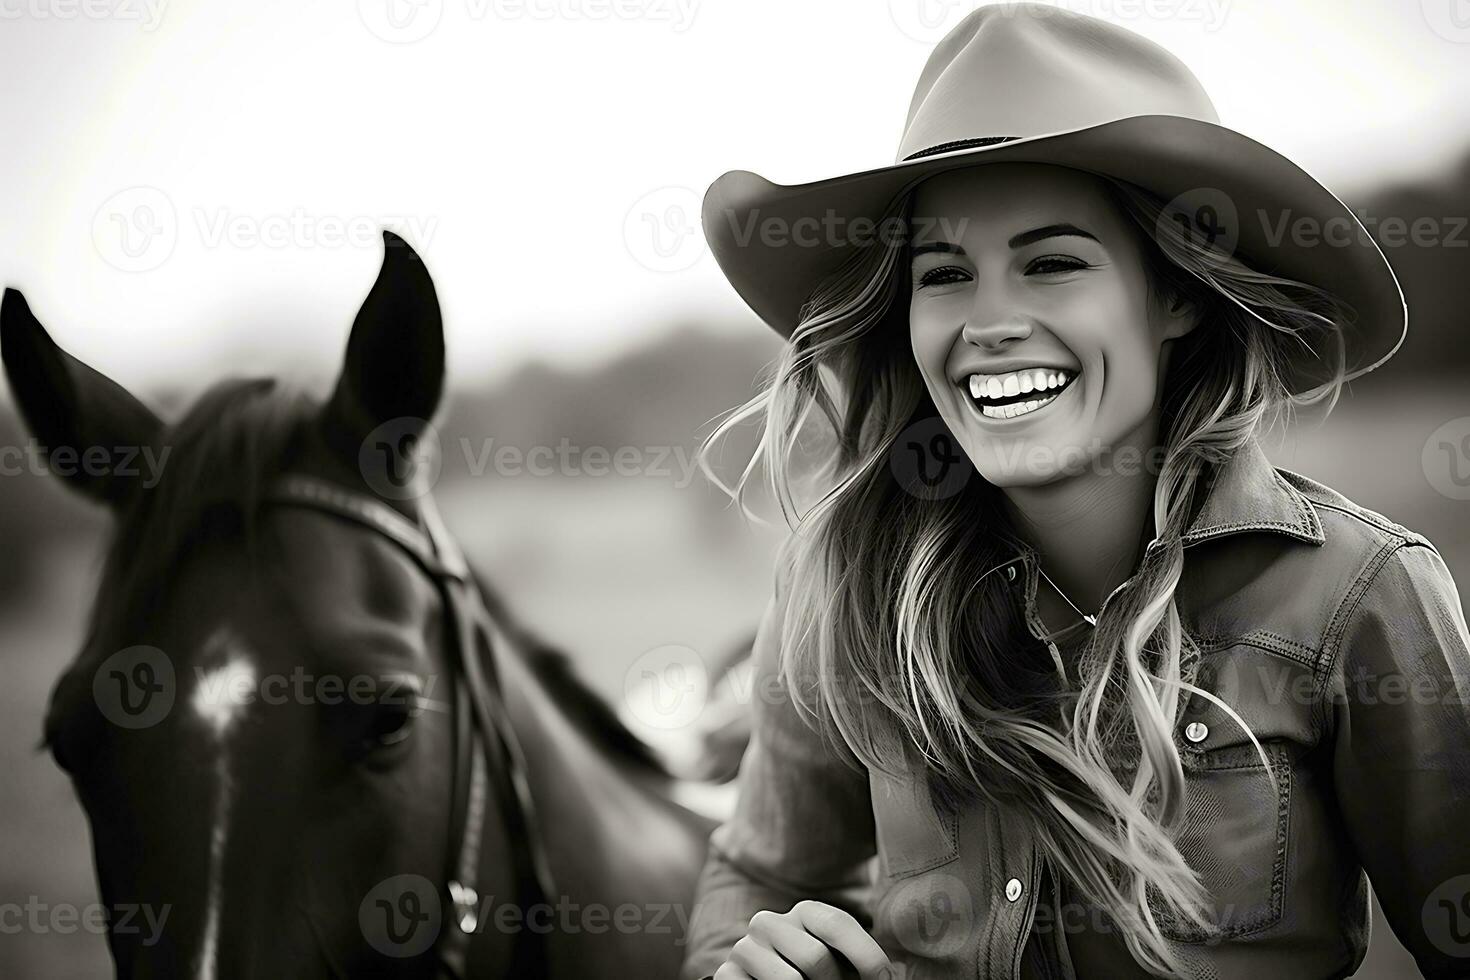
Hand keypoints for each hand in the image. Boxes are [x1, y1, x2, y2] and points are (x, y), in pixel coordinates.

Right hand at [714, 900, 891, 979]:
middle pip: (814, 957)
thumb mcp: (842, 962)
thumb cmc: (819, 977)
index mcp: (804, 912)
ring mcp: (745, 948)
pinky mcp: (726, 974)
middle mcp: (769, 922)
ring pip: (789, 979)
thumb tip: (895, 977)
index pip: (837, 925)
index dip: (867, 957)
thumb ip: (864, 963)